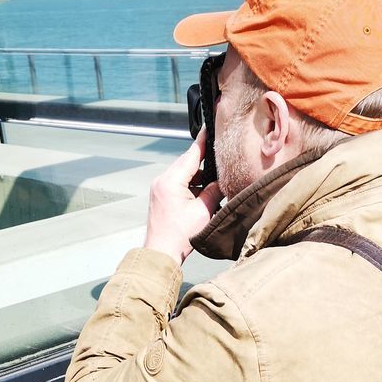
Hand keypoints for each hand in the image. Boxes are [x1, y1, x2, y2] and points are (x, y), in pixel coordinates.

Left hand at [144, 128, 223, 265]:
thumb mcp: (204, 211)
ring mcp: (159, 188)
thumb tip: (222, 181)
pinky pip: (177, 183)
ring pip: (183, 174)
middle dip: (204, 163)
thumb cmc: (179, 236)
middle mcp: (162, 180)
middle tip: (220, 161)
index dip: (203, 141)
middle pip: (187, 163)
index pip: (191, 154)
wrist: (161, 254)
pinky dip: (190, 186)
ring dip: (198, 178)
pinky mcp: (160, 196)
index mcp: (171, 180)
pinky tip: (202, 195)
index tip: (210, 127)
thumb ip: (214, 191)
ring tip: (213, 186)